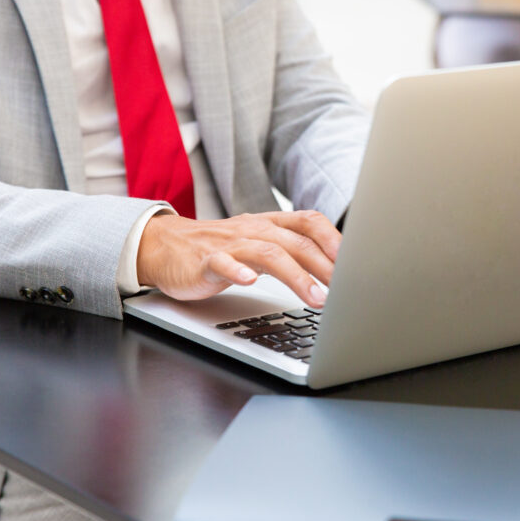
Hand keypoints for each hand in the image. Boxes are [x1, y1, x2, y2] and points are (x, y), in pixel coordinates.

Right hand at [136, 211, 340, 307]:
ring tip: (315, 297)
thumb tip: (332, 270)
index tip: (355, 263)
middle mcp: (252, 230)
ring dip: (295, 276)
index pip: (309, 222)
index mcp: (268, 224)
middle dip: (324, 266)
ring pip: (267, 253)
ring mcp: (228, 244)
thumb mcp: (257, 245)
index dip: (333, 240)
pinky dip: (237, 271)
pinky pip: (221, 262)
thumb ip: (289, 251)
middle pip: (295, 242)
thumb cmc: (217, 248)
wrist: (164, 246)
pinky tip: (249, 282)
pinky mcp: (203, 261)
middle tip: (343, 290)